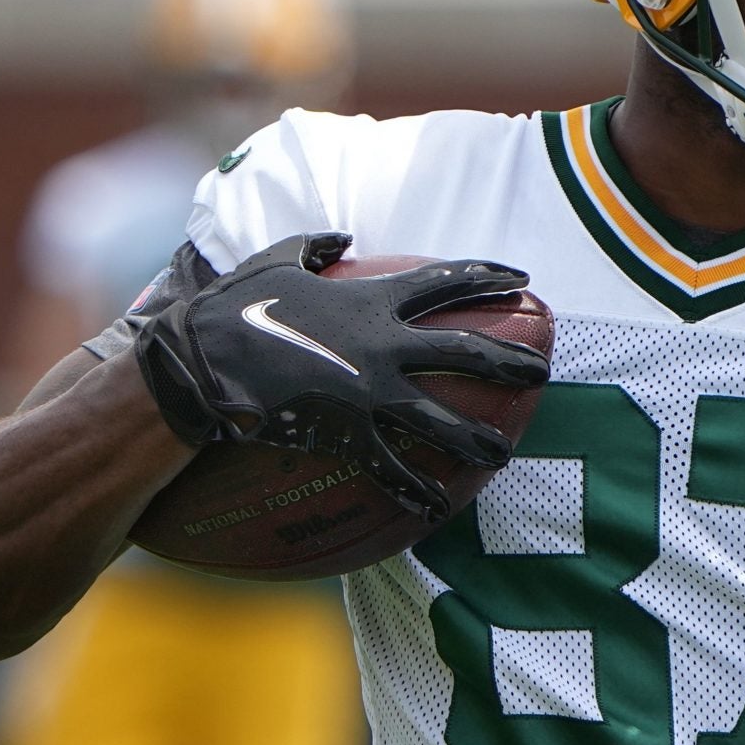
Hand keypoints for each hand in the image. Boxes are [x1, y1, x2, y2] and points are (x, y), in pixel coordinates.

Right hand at [133, 233, 548, 515]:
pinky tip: (437, 508)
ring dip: (477, 439)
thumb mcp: (274, 260)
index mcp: (369, 301)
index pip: (444, 283)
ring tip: (506, 453)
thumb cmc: (231, 308)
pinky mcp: (346, 434)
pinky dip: (414, 489)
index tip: (523, 277)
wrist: (200, 363)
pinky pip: (390, 468)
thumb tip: (341, 237)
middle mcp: (382, 347)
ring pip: (441, 421)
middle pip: (465, 352)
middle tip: (544, 371)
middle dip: (509, 362)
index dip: (487, 276)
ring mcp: (368, 394)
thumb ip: (314, 246)